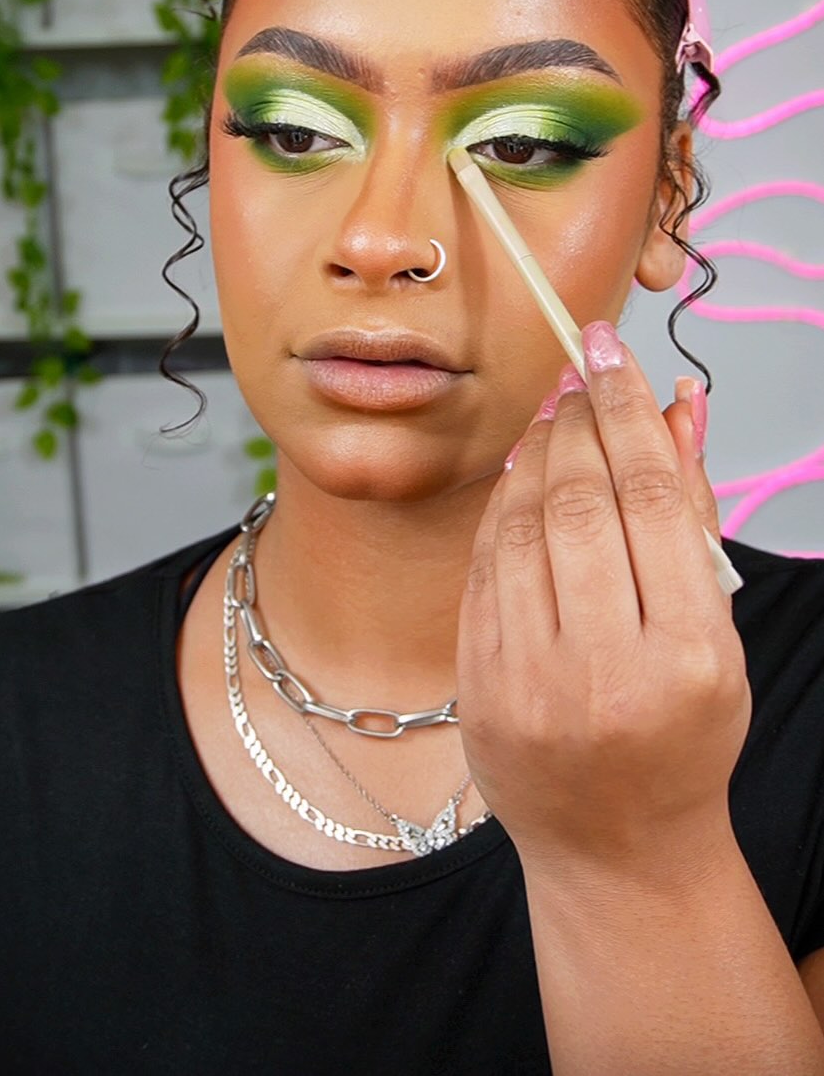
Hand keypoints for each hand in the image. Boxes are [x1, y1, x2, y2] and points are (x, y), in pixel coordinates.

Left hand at [456, 320, 751, 875]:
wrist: (617, 846)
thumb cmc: (682, 732)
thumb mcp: (717, 634)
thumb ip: (695, 517)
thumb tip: (681, 405)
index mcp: (687, 657)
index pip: (652, 497)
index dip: (627, 408)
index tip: (609, 348)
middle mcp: (606, 671)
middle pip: (581, 502)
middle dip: (577, 422)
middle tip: (580, 377)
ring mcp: (531, 684)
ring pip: (523, 527)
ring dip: (536, 453)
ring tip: (553, 416)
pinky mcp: (479, 688)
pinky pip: (484, 569)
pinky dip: (502, 508)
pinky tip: (521, 475)